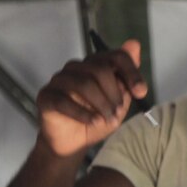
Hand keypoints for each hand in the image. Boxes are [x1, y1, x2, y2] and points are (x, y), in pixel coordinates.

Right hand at [35, 39, 147, 156]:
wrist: (73, 143)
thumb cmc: (97, 118)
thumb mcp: (120, 101)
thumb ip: (127, 77)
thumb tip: (134, 43)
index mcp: (96, 65)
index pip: (116, 56)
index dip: (131, 73)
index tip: (140, 92)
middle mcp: (76, 67)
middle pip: (100, 69)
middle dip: (114, 93)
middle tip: (119, 112)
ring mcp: (59, 80)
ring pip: (84, 84)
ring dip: (101, 104)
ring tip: (108, 120)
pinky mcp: (46, 96)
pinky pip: (64, 101)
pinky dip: (83, 113)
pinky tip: (94, 122)